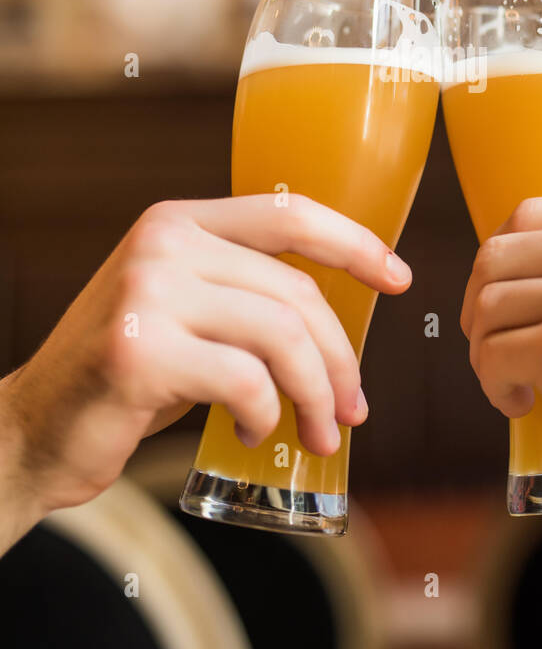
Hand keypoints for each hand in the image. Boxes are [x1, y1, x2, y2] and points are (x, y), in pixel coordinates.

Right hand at [0, 195, 411, 519]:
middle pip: (295, 292)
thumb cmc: (123, 379)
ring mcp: (147, 293)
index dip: (354, 244)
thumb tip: (336, 324)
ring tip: (316, 433)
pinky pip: (244, 381)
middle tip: (351, 409)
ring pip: (280, 336)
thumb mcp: (183, 313)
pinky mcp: (139, 351)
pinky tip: (250, 432)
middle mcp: (163, 243)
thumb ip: (240, 294)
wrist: (32, 431)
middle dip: (339, 358)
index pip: (288, 215)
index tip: (398, 278)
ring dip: (314, 394)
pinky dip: (264, 414)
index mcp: (178, 223)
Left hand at [460, 196, 541, 526]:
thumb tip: (538, 278)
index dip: (502, 259)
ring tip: (513, 382)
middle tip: (493, 344)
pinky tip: (520, 403)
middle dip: (480, 304)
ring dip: (485, 350)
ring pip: (487, 308)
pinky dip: (492, 386)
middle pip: (496, 255)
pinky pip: (492, 357)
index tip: (506, 296)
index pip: (528, 214)